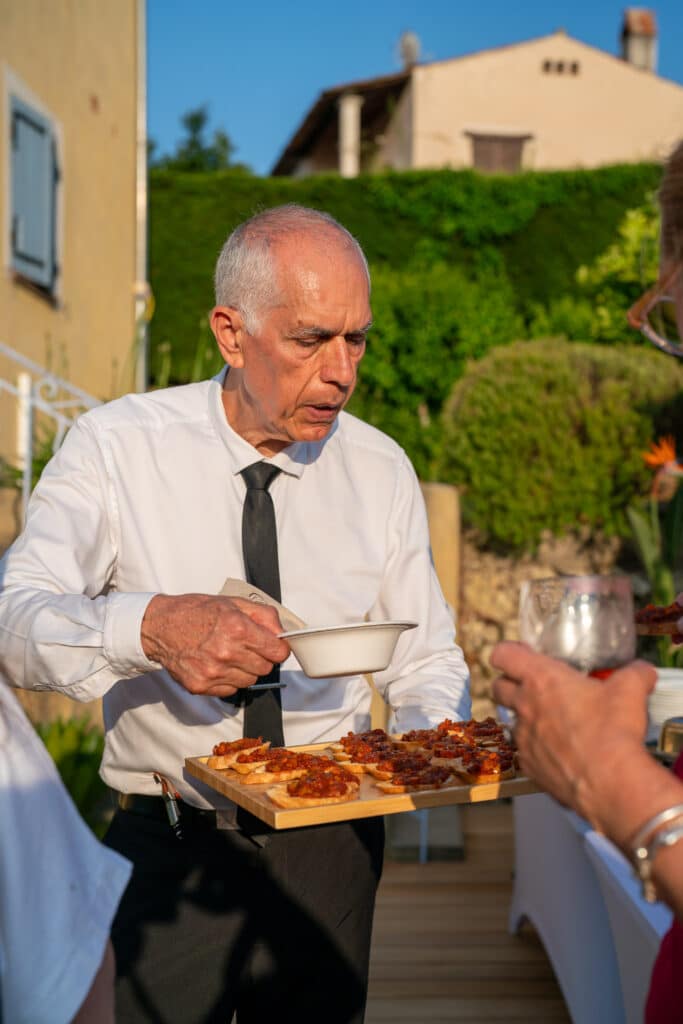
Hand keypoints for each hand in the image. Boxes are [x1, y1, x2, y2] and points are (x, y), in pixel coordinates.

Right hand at [140, 594, 290, 697]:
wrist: (159, 627)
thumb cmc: (195, 612)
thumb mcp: (233, 603)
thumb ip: (263, 615)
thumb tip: (282, 632)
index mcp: (237, 628)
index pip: (277, 652)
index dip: (279, 648)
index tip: (274, 646)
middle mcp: (226, 653)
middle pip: (265, 668)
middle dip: (261, 657)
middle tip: (247, 646)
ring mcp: (213, 673)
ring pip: (249, 681)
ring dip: (245, 670)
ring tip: (229, 654)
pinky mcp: (201, 686)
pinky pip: (230, 690)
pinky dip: (228, 680)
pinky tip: (216, 664)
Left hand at [491, 641, 655, 823]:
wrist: (611, 782)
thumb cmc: (614, 731)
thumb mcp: (631, 690)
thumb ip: (634, 674)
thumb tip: (643, 671)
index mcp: (541, 679)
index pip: (503, 654)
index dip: (509, 652)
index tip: (521, 655)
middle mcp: (525, 706)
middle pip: (497, 687)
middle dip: (509, 684)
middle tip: (532, 688)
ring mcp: (523, 738)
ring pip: (509, 721)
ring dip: (523, 718)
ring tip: (549, 722)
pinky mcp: (528, 766)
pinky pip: (524, 753)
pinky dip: (536, 750)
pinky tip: (557, 752)